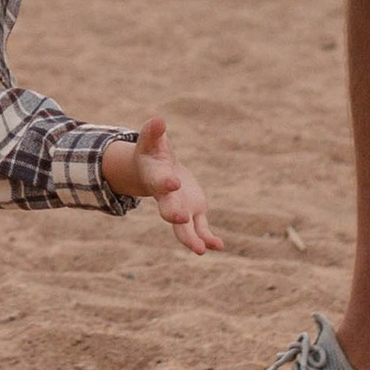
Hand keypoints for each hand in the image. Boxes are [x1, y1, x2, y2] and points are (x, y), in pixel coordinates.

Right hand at [103, 111, 222, 257]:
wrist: (155, 170)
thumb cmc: (152, 152)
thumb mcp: (150, 140)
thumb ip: (153, 131)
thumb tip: (158, 120)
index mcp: (155, 177)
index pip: (159, 181)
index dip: (165, 182)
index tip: (173, 182)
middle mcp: (166, 197)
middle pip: (168, 209)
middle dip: (174, 214)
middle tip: (181, 218)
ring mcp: (179, 207)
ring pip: (183, 228)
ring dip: (190, 239)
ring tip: (201, 250)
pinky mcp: (193, 211)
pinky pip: (200, 228)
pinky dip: (209, 238)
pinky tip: (219, 246)